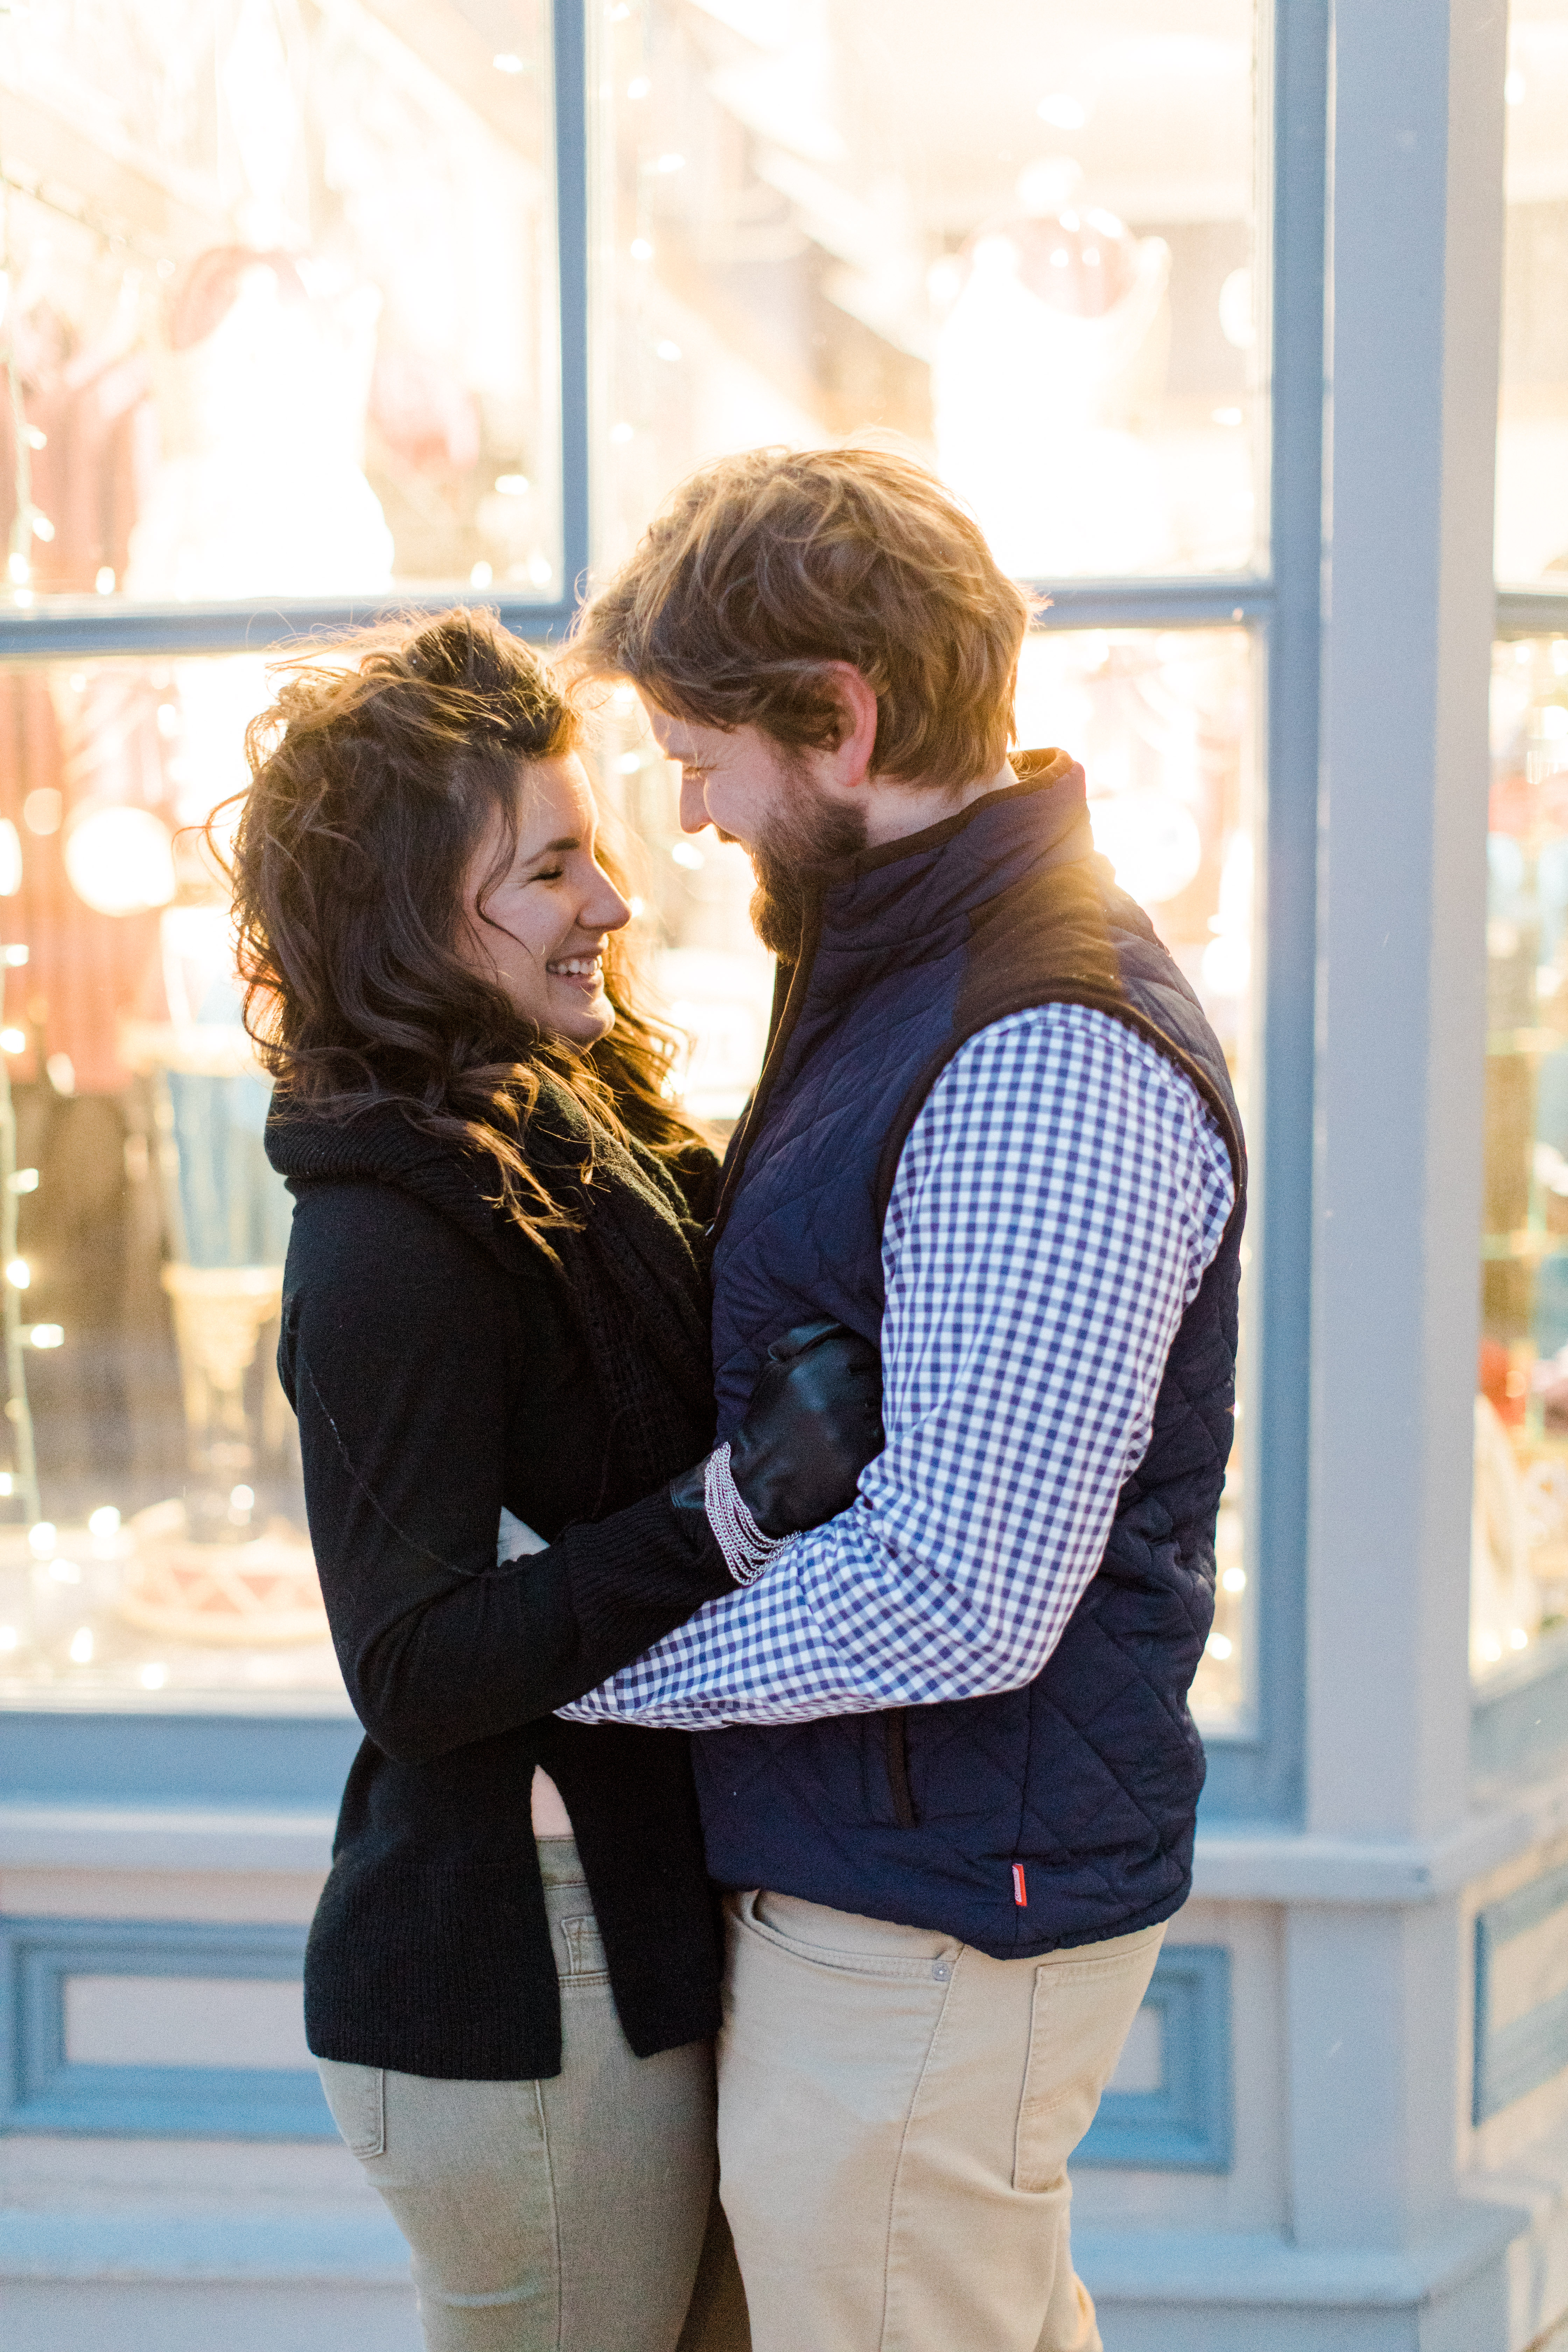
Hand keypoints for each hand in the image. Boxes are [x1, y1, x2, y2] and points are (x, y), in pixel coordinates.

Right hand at [727, 1319, 884, 1535]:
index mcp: (820, 1365)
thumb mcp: (775, 1367)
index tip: (860, 1371)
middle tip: (862, 1397)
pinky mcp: (862, 1459)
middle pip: (881, 1375)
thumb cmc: (768, 1420)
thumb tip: (845, 1322)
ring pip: (889, 1406)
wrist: (757, 1480)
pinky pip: (889, 1437)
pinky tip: (862, 1442)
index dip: (864, 1360)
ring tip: (859, 1420)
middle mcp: (840, 1394)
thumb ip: (810, 1337)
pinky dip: (881, 1438)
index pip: (865, 1348)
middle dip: (875, 1383)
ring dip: (881, 1410)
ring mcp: (854, 1429)